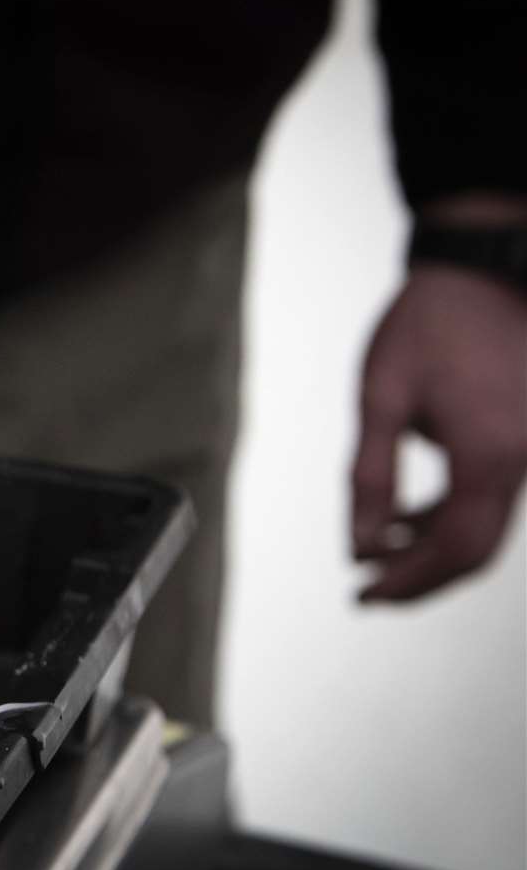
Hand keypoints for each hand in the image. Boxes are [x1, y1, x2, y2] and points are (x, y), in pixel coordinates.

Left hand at [351, 265, 526, 601]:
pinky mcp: (521, 443)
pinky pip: (488, 500)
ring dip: (430, 551)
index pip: (453, 547)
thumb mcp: (381, 397)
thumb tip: (359, 546)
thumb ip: (369, 475)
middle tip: (366, 594)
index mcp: (490, 455)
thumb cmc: (428, 326)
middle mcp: (522, 462)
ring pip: (484, 529)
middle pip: (475, 550)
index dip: (408, 581)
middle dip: (420, 578)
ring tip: (373, 560)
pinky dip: (447, 520)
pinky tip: (403, 525)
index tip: (362, 596)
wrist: (484, 272)